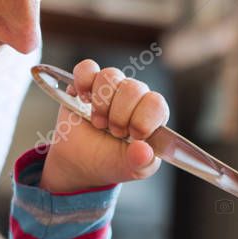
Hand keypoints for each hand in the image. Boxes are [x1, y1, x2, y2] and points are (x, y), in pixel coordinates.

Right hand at [39, 59, 168, 192]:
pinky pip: (87, 68)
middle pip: (133, 88)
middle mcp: (135, 97)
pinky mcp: (87, 83)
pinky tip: (83, 100)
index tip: (133, 136)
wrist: (82, 163)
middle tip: (115, 132)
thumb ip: (142, 162)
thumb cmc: (113, 162)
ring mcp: (112, 88)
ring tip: (99, 123)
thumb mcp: (132, 170)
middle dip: (119, 116)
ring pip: (110, 76)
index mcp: (152, 116)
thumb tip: (144, 151)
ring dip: (101, 103)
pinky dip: (82, 82)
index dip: (143, 119)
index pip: (156, 103)